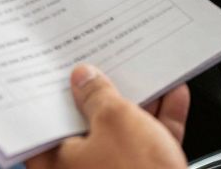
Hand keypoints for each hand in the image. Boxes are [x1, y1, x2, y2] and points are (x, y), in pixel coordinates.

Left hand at [25, 65, 189, 168]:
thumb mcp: (116, 122)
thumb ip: (98, 94)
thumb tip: (85, 78)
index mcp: (55, 163)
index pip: (47, 120)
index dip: (55, 92)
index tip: (64, 68)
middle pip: (87, 125)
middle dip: (103, 93)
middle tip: (108, 63)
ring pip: (122, 133)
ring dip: (138, 103)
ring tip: (147, 72)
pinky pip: (149, 144)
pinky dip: (160, 121)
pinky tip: (173, 95)